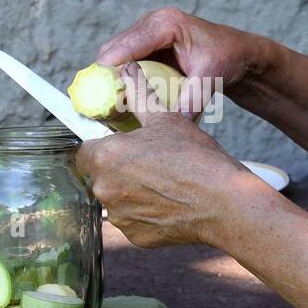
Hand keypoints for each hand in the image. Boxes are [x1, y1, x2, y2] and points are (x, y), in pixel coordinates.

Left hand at [76, 62, 266, 247]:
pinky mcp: (134, 237)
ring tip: (163, 181)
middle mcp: (104, 189)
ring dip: (131, 190)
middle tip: (149, 160)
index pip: (85, 148)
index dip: (102, 144)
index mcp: (106, 156)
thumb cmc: (195, 159)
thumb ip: (139, 94)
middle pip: (100, 175)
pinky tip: (169, 201)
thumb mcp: (165, 118)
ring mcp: (119, 217)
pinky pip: (132, 220)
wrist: (222, 203)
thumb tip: (127, 70)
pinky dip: (145, 212)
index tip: (121, 144)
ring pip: (116, 198)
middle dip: (118, 168)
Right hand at [95, 7, 267, 117]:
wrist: (237, 53)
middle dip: (103, 78)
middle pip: (111, 50)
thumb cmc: (227, 58)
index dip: (107, 70)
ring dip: (108, 80)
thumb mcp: (210, 78)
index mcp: (165, 24)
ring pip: (113, 56)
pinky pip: (123, 61)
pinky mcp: (145, 46)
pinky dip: (118, 79)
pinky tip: (120, 101)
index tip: (98, 96)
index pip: (125, 45)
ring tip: (107, 108)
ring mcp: (146, 33)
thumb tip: (174, 126)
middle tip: (101, 108)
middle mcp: (150, 23)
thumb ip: (192, 99)